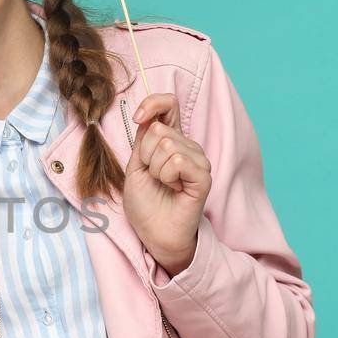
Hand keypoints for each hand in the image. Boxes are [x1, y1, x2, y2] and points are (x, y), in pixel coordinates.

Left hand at [122, 93, 210, 275]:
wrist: (154, 233)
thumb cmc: (146, 203)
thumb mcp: (135, 165)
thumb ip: (142, 139)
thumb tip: (147, 115)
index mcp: (170, 140)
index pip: (169, 104)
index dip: (153, 103)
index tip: (138, 117)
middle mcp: (187, 146)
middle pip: (159, 129)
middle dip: (145, 154)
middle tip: (152, 175)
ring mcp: (198, 160)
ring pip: (167, 145)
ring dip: (155, 169)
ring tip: (163, 184)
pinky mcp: (203, 176)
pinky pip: (178, 161)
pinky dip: (167, 176)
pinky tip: (173, 188)